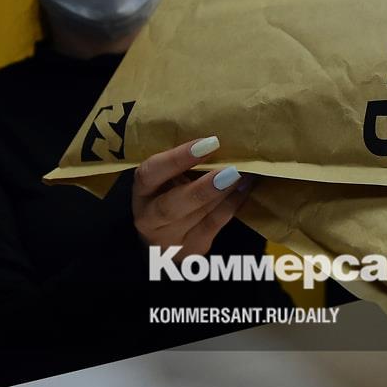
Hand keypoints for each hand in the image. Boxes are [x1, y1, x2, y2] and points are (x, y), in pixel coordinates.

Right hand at [131, 136, 251, 257]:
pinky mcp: (192, 248)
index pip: (151, 173)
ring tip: (245, 175)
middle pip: (172, 205)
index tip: (209, 143)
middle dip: (203, 188)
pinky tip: (245, 188)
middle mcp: (149, 217)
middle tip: (231, 171)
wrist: (164, 236)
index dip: (177, 158)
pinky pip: (215, 225)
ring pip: (199, 216)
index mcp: (142, 191)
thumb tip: (217, 138)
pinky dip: (232, 205)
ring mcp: (169, 238)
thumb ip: (182, 162)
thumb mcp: (166, 177)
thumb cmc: (169, 193)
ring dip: (226, 194)